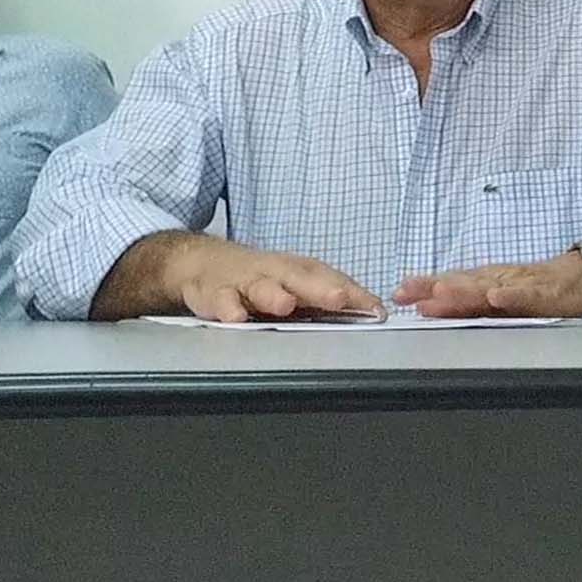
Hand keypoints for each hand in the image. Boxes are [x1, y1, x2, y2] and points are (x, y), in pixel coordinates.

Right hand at [167, 236, 382, 322]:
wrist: (205, 263)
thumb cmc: (262, 277)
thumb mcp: (298, 283)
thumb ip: (331, 298)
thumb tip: (376, 311)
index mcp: (301, 271)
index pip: (334, 281)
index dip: (355, 295)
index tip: (376, 310)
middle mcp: (277, 272)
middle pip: (301, 279)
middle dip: (321, 289)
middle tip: (339, 299)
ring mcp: (246, 281)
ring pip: (262, 287)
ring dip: (274, 295)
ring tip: (285, 305)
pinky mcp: (217, 292)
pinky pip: (222, 301)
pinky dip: (228, 308)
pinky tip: (236, 318)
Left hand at [395, 251, 581, 317]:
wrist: (580, 277)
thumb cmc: (537, 288)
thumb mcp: (498, 293)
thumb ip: (466, 301)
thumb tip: (425, 303)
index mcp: (486, 283)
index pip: (450, 284)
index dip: (424, 288)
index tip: (398, 293)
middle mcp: (498, 281)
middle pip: (463, 284)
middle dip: (435, 288)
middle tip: (411, 294)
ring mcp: (520, 285)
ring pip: (490, 287)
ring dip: (465, 289)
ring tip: (442, 291)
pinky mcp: (545, 292)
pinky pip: (527, 296)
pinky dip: (512, 296)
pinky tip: (498, 297)